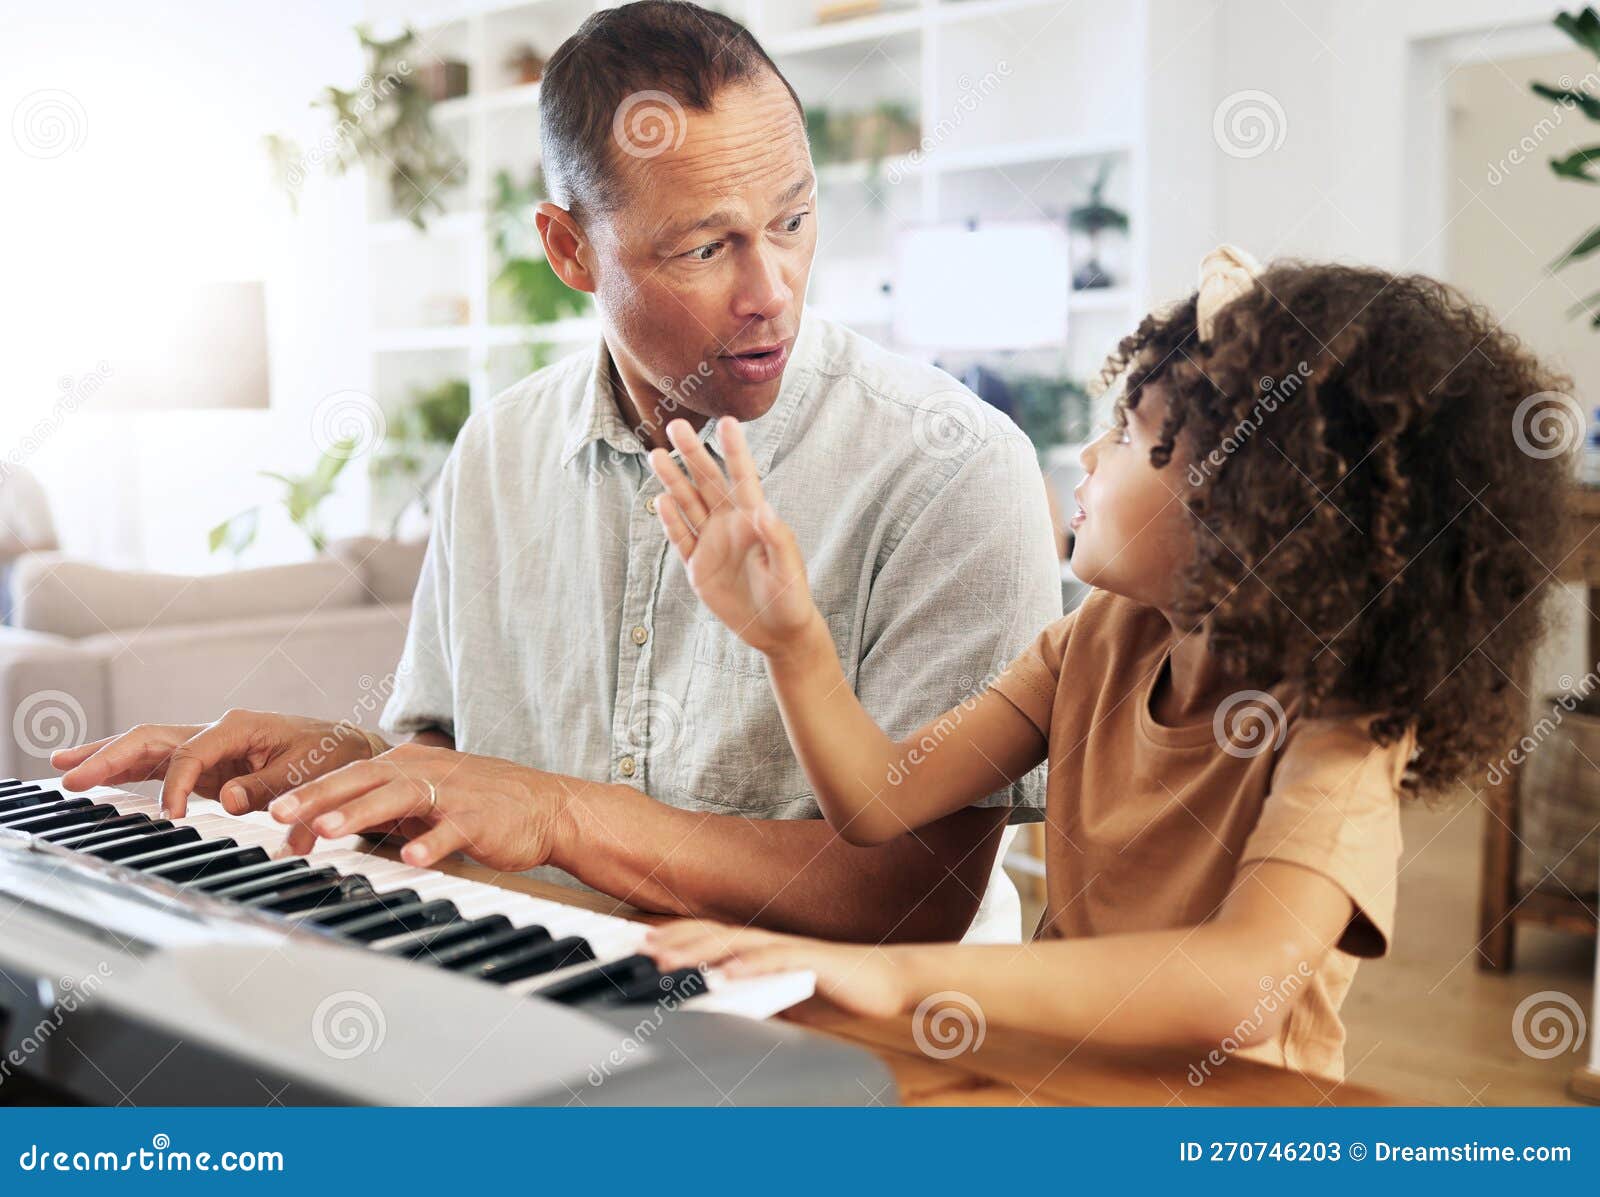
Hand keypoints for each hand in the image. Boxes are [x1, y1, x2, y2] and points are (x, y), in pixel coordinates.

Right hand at [51, 709, 382, 817]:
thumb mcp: (312, 771)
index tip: (170, 817)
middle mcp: (218, 731)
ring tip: (63, 770)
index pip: (191, 753)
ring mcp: (209, 746)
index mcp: (239, 726)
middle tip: (69, 776)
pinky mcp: (208, 764)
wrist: (350, 750)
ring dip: (107, 758)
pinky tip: (98, 777)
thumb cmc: (334, 756)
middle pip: (153, 738)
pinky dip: (129, 769)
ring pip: (149, 747)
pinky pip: (159, 763)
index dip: (175, 785)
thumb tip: (231, 801)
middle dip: (110, 756)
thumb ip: (272, 786)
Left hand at [264, 740, 568, 870]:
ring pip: (400, 797)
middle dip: (320, 795)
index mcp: (408, 765)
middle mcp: (426, 771)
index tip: (272, 811)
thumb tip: (325, 822)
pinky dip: (432, 842)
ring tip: (328, 829)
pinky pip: (453, 829)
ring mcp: (454, 793)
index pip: (350, 774)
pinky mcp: (481, 818)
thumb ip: (381, 806)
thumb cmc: (482, 803)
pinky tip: (412, 857)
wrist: (547, 805)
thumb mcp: (426, 797)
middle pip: (364, 778)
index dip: (311, 791)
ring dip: (361, 811)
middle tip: (281, 813)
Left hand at [644, 919, 911, 1019]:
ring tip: (668, 959)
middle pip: (714, 933)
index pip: (709, 936)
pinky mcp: (813, 961)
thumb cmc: (836, 989)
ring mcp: (790, 949)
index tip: (638, 942)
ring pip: (738, 943)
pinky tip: (728, 973)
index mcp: (760, 948)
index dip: (673, 936)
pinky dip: (751, 966)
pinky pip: (778, 961)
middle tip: (639, 948)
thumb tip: (717, 1009)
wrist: (886, 982)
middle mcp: (770, 942)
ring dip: (700, 950)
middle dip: (675, 940)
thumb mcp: (783, 997)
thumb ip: (751, 997)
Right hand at [647, 416, 820, 656]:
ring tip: (657, 454)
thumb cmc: (790, 597)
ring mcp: (712, 543)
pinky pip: (681, 538)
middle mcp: (730, 524)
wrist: (776, 631)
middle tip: (675, 425)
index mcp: (755, 518)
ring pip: (688, 504)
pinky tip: (660, 501)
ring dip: (673, 480)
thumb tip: (764, 508)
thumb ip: (778, 538)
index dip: (734, 449)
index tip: (725, 421)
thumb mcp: (788, 569)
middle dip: (693, 453)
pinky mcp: (698, 566)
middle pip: (707, 482)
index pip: (742, 476)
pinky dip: (670, 521)